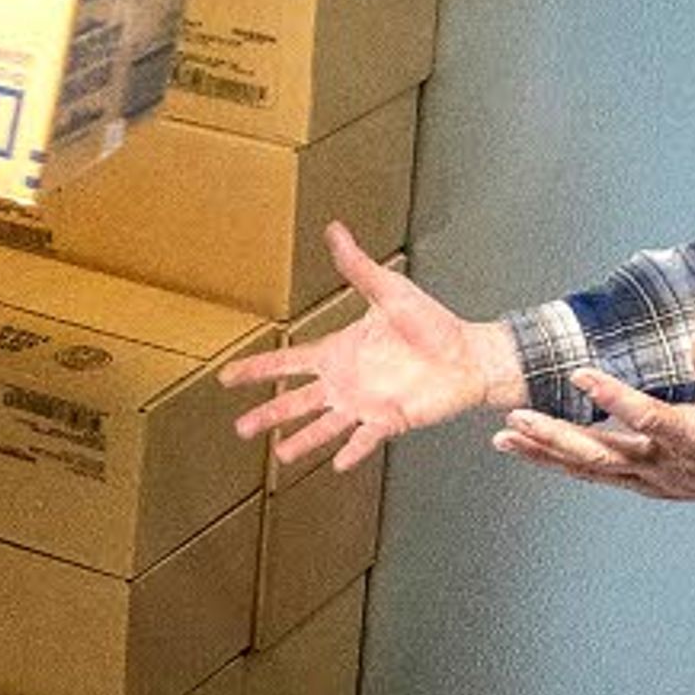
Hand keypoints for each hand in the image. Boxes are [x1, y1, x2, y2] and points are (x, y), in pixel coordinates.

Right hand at [218, 222, 515, 471]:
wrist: (466, 353)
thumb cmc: (431, 323)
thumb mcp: (388, 290)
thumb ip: (357, 266)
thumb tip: (334, 229)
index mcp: (338, 352)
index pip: (288, 362)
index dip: (257, 369)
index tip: (227, 377)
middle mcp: (345, 383)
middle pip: (296, 402)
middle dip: (268, 415)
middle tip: (241, 429)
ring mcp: (365, 405)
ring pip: (324, 427)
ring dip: (303, 441)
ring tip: (281, 456)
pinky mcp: (389, 421)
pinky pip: (365, 440)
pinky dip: (352, 452)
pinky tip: (337, 465)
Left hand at [491, 332, 694, 520]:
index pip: (650, 419)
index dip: (615, 398)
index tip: (582, 374)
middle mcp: (666, 464)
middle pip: (602, 453)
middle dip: (556, 435)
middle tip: (518, 416)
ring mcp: (650, 478)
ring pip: (589, 468)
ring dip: (544, 452)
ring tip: (505, 436)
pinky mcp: (640, 482)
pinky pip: (591, 473)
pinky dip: (555, 462)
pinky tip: (526, 448)